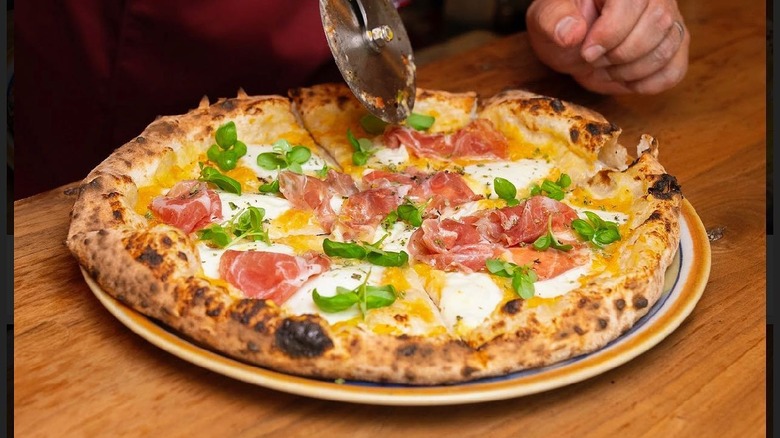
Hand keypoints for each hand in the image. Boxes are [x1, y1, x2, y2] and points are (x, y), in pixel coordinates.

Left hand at [526, 0, 689, 93]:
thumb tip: (572, 33)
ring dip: (629, 71)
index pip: (633, 1)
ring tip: (604, 68)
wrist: (573, 41)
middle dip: (619, 54)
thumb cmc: (562, 23)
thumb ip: (554, 20)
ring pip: (666, 49)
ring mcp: (670, 19)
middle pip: (657, 24)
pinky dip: (646, 84)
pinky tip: (624, 78)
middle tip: (593, 60)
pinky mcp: (675, 45)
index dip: (611, 32)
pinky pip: (674, 71)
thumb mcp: (547, 18)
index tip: (587, 52)